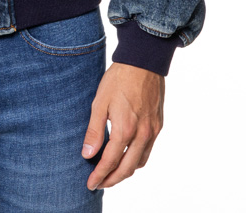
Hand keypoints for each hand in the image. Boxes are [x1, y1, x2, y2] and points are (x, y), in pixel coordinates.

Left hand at [82, 62, 163, 190]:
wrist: (143, 61)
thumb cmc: (118, 79)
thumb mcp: (99, 102)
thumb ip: (94, 130)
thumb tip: (87, 154)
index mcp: (125, 129)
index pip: (111, 162)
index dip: (100, 175)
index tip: (90, 184)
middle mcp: (142, 134)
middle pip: (127, 169)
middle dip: (112, 179)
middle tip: (100, 183)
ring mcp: (153, 131)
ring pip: (140, 162)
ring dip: (126, 171)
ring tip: (112, 172)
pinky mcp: (158, 125)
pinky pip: (148, 151)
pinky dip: (137, 159)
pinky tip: (127, 156)